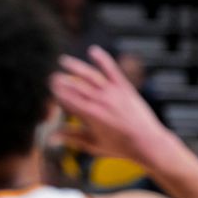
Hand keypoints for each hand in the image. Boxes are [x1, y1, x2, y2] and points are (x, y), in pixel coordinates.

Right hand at [50, 46, 171, 165]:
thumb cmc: (119, 146)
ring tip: (63, 60)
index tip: (49, 88)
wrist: (148, 142)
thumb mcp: (92, 144)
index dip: (57, 92)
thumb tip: (50, 137)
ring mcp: (113, 92)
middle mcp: (100, 101)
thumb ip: (71, 137)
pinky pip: (111, 70)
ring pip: (90, 76)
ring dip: (75, 67)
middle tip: (52, 77)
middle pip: (76, 86)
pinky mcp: (124, 87)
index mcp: (91, 115)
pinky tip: (92, 50)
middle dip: (62, 80)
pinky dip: (102, 59)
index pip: (68, 99)